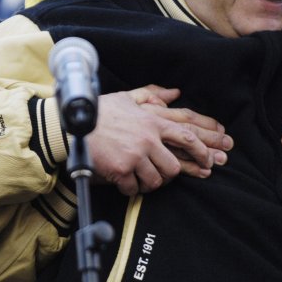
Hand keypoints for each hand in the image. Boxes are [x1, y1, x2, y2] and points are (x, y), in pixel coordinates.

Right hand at [88, 86, 232, 195]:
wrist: (73, 126)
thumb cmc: (100, 112)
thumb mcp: (128, 97)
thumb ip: (152, 94)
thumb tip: (174, 92)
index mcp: (152, 121)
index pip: (187, 136)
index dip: (202, 150)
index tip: (208, 160)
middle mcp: (148, 138)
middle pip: (174, 165)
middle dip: (171, 174)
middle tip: (164, 176)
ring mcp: (136, 155)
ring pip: (157, 179)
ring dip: (150, 183)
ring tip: (141, 179)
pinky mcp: (122, 169)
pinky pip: (135, 188)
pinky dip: (131, 188)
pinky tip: (125, 184)